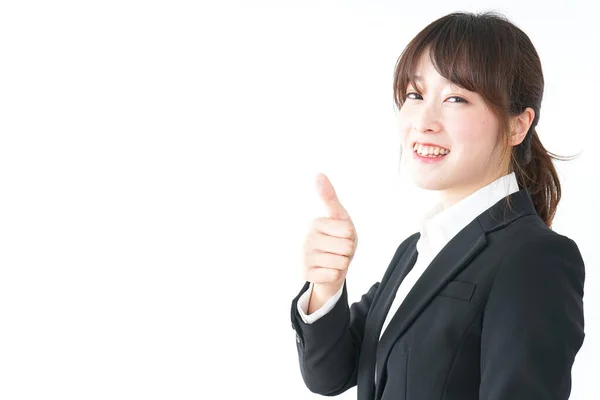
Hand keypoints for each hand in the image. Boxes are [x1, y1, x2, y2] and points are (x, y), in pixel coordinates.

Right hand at [302, 173, 357, 295]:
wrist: (327, 264)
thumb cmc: (336, 237)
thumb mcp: (338, 216)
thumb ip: (329, 196)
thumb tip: (318, 174)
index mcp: (315, 223)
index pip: (348, 231)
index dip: (349, 236)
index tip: (340, 236)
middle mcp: (306, 238)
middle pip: (346, 247)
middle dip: (346, 251)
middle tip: (337, 250)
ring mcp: (304, 257)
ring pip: (341, 262)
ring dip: (341, 264)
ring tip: (332, 259)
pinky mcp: (305, 274)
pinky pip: (333, 275)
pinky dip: (335, 275)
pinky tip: (326, 270)